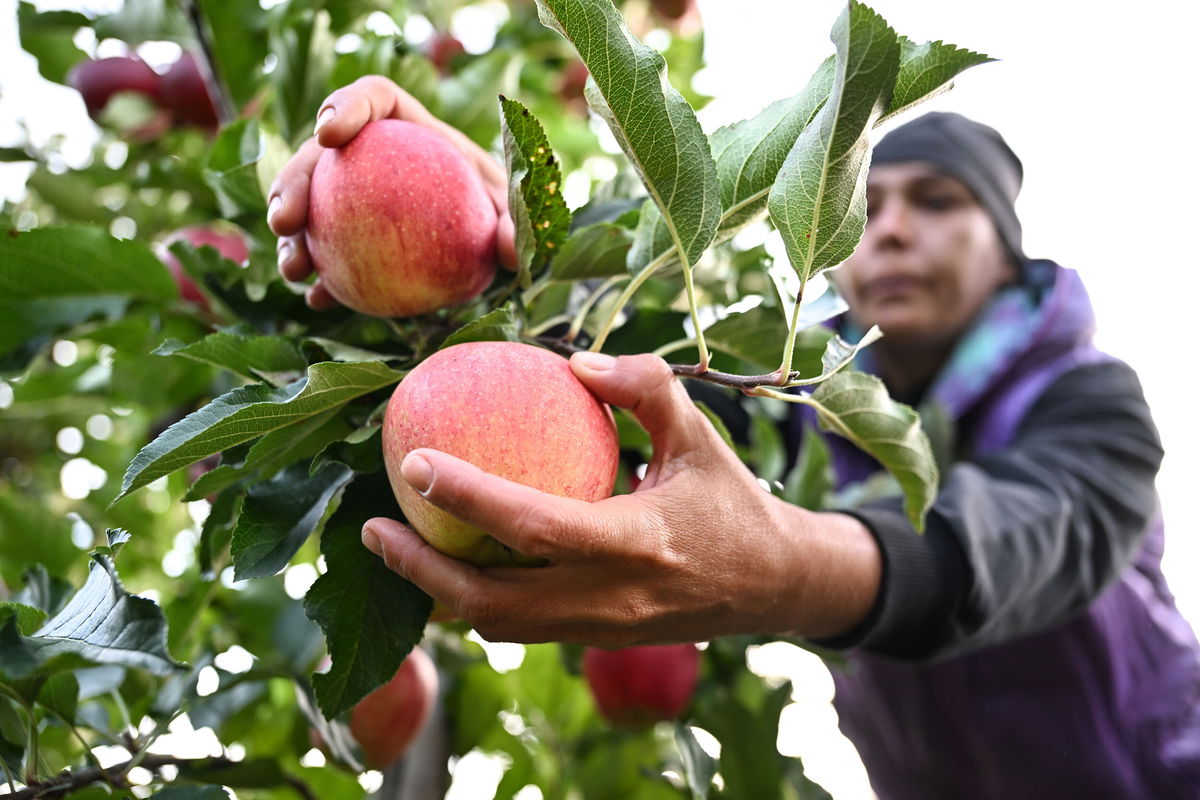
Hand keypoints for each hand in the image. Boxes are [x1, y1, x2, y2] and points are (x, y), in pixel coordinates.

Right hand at [266, 75, 517, 309]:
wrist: (490, 239)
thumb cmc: (503, 208)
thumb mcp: (516, 213)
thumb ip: (515, 224)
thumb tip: (511, 248)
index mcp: (411, 127)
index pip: (373, 100)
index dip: (345, 106)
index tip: (330, 134)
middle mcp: (373, 155)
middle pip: (321, 156)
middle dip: (293, 182)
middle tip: (286, 221)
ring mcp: (354, 196)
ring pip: (311, 206)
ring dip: (293, 236)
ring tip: (294, 269)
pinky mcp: (350, 238)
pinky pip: (328, 255)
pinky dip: (321, 276)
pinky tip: (318, 299)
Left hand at [360, 352, 882, 646]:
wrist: (773, 585)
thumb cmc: (732, 501)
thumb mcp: (700, 433)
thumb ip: (644, 388)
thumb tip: (572, 362)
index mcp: (636, 543)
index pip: (533, 526)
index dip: (467, 496)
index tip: (413, 460)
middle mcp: (611, 598)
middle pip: (491, 603)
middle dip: (420, 570)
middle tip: (372, 527)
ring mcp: (601, 630)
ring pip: (498, 625)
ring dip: (440, 591)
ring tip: (398, 545)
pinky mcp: (596, 642)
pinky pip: (520, 627)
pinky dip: (476, 600)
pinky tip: (458, 560)